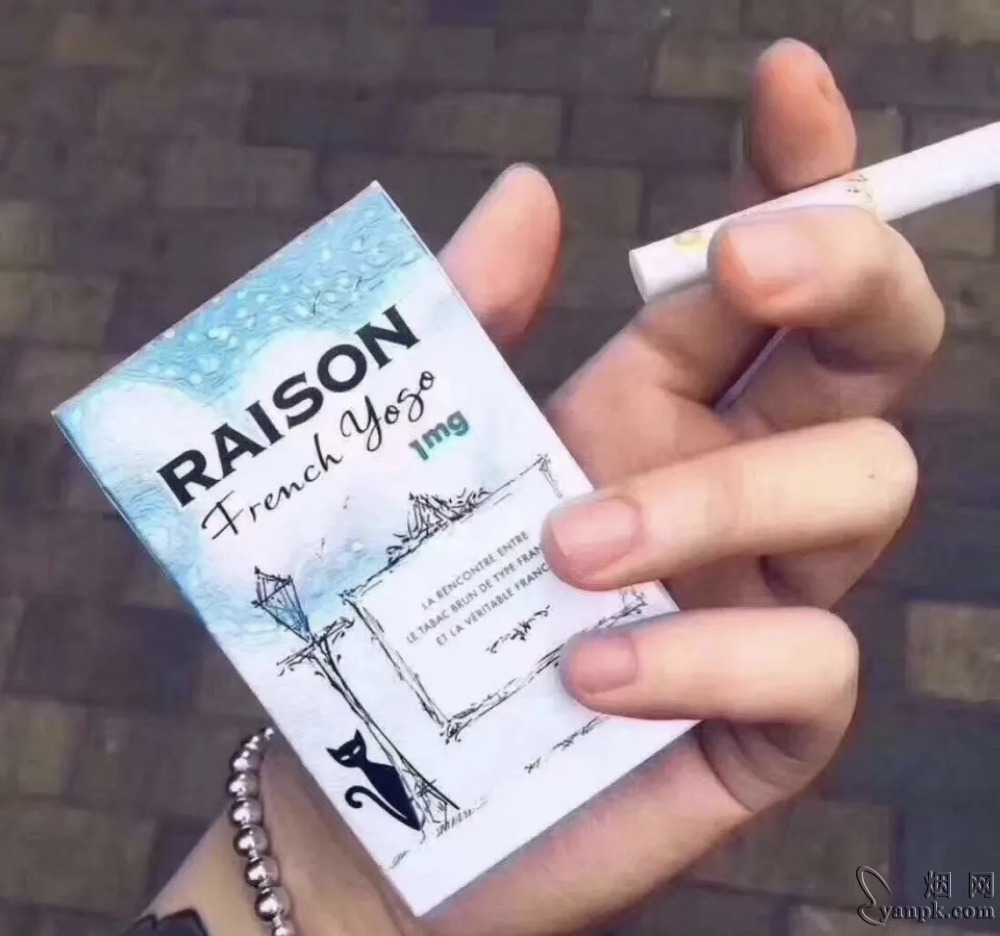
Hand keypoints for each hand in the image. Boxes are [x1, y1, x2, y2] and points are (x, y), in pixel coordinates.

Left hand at [427, 39, 941, 935]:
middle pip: (879, 350)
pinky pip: (811, 662)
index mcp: (661, 402)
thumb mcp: (426, 450)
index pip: (773, 270)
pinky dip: (702, 657)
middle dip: (845, 274)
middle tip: (743, 263)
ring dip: (720, 496)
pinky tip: (584, 673)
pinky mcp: (769, 721)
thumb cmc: (399, 609)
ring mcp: (767, 596)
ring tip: (569, 550)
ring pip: (866, 490)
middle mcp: (737, 482)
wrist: (377, 787)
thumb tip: (531, 188)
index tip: (786, 82)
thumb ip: (470, 324)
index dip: (804, 172)